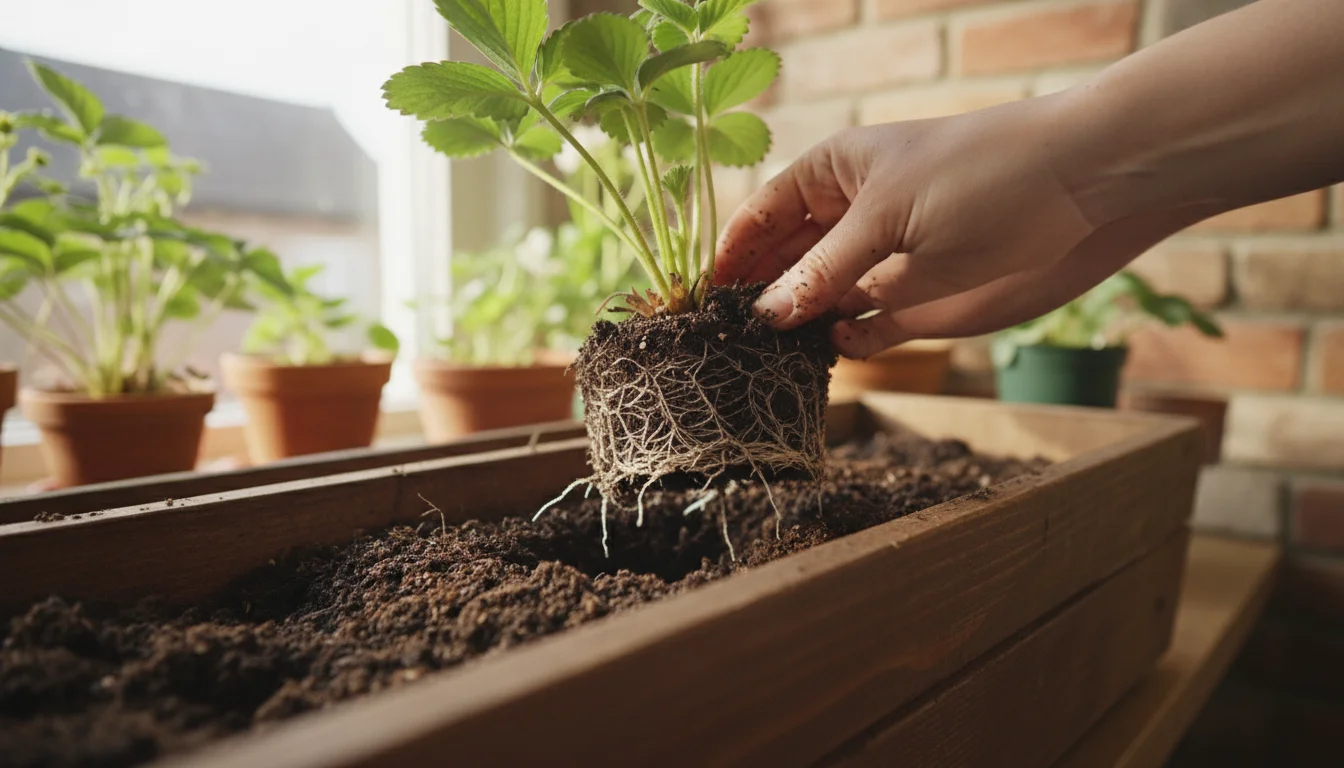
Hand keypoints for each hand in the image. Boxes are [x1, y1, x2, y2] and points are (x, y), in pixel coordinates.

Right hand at [714, 95, 1195, 357]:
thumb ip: (822, 273)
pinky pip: (863, 333)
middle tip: (718, 341)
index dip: (727, 256)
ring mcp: (884, 264)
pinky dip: (842, 346)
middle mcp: (852, 221)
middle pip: (782, 265)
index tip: (696, 299)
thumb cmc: (983, 176)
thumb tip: (762, 314)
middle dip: (754, 298)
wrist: (1087, 191)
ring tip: (755, 361)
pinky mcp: (919, 305)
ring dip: (793, 329)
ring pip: (818, 304)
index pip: (760, 217)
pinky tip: (821, 358)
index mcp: (835, 176)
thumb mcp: (888, 220)